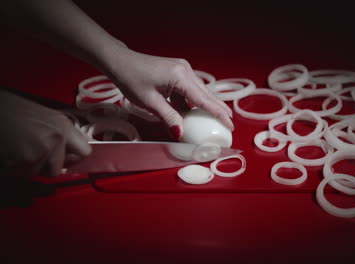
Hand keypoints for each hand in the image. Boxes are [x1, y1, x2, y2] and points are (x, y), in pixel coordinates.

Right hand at [0, 90, 91, 176]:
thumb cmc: (12, 109)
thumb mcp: (46, 115)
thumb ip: (61, 133)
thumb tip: (71, 150)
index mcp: (63, 126)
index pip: (85, 151)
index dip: (74, 156)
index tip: (68, 157)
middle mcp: (55, 140)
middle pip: (58, 169)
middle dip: (46, 165)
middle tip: (32, 151)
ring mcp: (39, 153)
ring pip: (38, 172)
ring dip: (28, 166)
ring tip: (18, 148)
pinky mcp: (22, 163)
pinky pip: (21, 173)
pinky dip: (15, 167)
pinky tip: (10, 151)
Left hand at [101, 48, 233, 138]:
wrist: (120, 61)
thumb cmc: (131, 79)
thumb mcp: (149, 102)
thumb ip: (168, 117)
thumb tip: (181, 133)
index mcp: (180, 77)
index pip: (203, 99)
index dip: (218, 113)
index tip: (229, 123)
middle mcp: (185, 71)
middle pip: (206, 94)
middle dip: (218, 109)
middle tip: (230, 123)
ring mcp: (182, 70)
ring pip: (199, 92)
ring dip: (206, 106)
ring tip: (217, 119)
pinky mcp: (177, 72)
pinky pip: (189, 90)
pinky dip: (192, 102)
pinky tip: (194, 113)